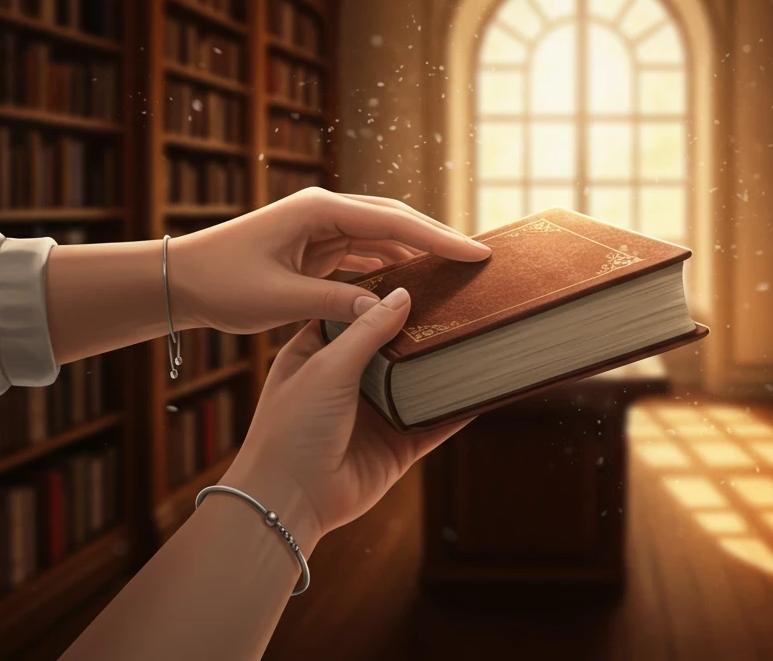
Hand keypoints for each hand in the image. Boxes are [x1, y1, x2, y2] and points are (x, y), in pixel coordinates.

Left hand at [166, 188, 488, 333]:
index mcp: (318, 211)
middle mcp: (324, 210)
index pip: (393, 222)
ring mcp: (319, 226)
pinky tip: (409, 282)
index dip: (438, 238)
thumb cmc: (222, 284)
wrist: (181, 281)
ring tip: (451, 271)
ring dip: (414, 251)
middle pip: (394, 220)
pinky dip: (390, 263)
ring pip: (381, 234)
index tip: (474, 252)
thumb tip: (387, 310)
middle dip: (436, 238)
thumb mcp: (280, 299)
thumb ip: (335, 303)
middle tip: (476, 258)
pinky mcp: (314, 245)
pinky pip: (363, 250)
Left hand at [224, 288, 465, 544]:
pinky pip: (436, 422)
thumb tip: (404, 294)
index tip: (419, 269)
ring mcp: (375, 414)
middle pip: (394, 345)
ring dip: (445, 364)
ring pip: (419, 382)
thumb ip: (367, 330)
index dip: (385, 292)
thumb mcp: (327, 367)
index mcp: (318, 352)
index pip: (357, 310)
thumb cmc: (290, 429)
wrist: (287, 502)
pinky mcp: (397, 446)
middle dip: (422, 326)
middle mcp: (348, 380)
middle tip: (459, 294)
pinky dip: (459, 408)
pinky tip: (485, 388)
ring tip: (478, 332)